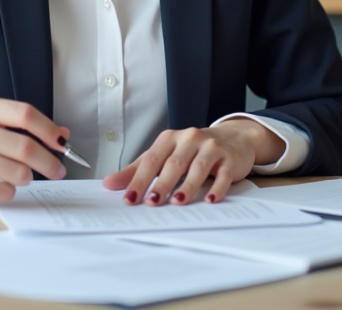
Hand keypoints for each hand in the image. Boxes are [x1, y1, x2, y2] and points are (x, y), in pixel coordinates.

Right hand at [0, 96, 68, 201]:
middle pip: (25, 147)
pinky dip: (10, 191)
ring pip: (17, 172)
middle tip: (57, 170)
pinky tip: (6, 186)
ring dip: (28, 177)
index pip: (25, 115)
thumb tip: (60, 134)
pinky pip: (1, 190)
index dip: (49, 130)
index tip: (62, 143)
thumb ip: (17, 122)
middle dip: (49, 162)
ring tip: (25, 177)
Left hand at [101, 119, 284, 205]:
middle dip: (162, 184)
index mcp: (169, 139)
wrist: (232, 138)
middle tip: (152, 203)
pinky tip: (210, 200)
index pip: (151, 160)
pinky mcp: (229, 158)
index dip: (139, 179)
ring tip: (177, 202)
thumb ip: (138, 170)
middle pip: (173, 164)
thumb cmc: (192, 150)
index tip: (130, 198)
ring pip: (197, 168)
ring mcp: (210, 147)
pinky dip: (216, 187)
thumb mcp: (165, 155)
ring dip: (187, 186)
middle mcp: (189, 139)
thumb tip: (109, 184)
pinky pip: (222, 174)